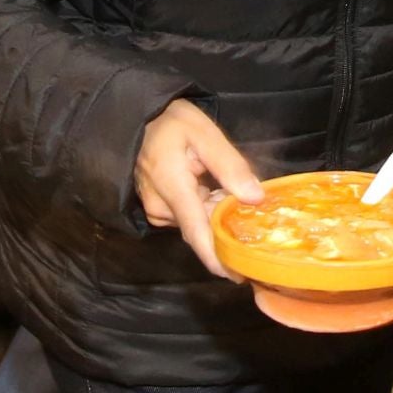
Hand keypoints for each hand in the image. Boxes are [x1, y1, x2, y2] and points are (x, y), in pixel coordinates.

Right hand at [133, 98, 264, 281]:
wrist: (137, 117)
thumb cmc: (171, 121)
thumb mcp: (204, 132)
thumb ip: (230, 165)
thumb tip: (255, 198)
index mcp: (172, 187)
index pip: (196, 233)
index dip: (217, 258)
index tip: (239, 276)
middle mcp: (160, 206)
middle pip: (201, 229)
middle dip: (226, 227)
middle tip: (253, 215)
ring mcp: (156, 209)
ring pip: (196, 223)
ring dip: (216, 216)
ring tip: (232, 194)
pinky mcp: (157, 207)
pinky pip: (187, 216)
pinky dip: (204, 210)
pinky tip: (213, 191)